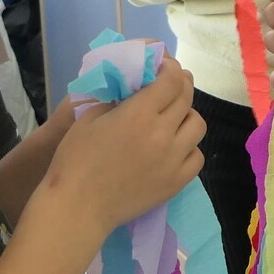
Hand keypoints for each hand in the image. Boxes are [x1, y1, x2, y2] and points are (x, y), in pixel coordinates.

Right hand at [35, 58, 204, 238]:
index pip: (170, 80)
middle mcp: (163, 134)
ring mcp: (173, 160)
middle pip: (186, 99)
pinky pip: (196, 156)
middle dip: (180, 85)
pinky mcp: (177, 182)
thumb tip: (136, 89)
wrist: (79, 207)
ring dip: (187, 115)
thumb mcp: (90, 118)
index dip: (170, 68)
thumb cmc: (75, 160)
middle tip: (172, 84)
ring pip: (197, 126)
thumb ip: (118, 99)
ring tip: (173, 118)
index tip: (165, 66)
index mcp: (139, 114)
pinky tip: (174, 147)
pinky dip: (189, 147)